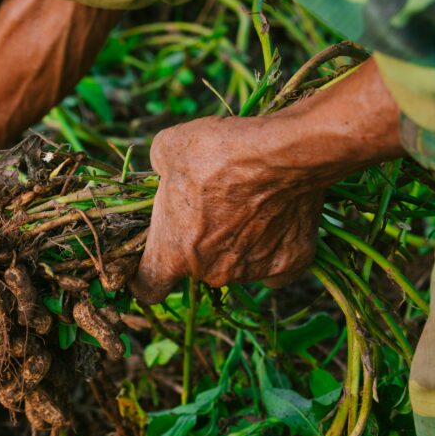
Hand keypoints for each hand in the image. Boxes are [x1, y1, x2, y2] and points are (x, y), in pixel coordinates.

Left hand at [130, 60, 405, 303]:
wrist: (285, 154)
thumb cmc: (219, 151)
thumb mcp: (169, 148)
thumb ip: (160, 171)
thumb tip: (167, 173)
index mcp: (174, 252)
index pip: (149, 287)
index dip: (144, 277)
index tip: (150, 262)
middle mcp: (210, 272)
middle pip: (198, 266)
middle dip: (200, 241)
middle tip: (215, 202)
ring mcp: (252, 273)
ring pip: (237, 263)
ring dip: (238, 241)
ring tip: (252, 200)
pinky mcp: (290, 266)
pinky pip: (275, 266)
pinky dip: (275, 248)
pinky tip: (278, 221)